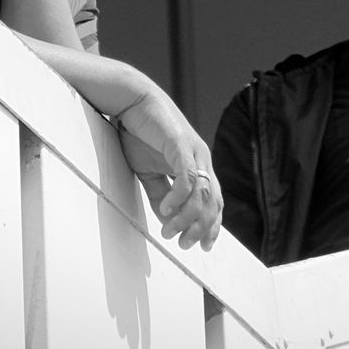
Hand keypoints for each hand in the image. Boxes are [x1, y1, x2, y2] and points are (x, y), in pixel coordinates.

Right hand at [115, 93, 222, 250]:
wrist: (132, 101)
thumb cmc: (141, 134)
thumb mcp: (150, 172)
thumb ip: (161, 195)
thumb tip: (168, 221)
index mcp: (199, 166)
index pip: (215, 201)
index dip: (213, 225)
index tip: (204, 246)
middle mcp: (202, 159)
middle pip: (213, 201)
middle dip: (201, 228)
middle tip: (184, 244)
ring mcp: (194, 151)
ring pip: (202, 193)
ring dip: (188, 218)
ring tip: (171, 231)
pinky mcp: (181, 144)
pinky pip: (187, 177)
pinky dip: (179, 197)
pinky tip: (167, 210)